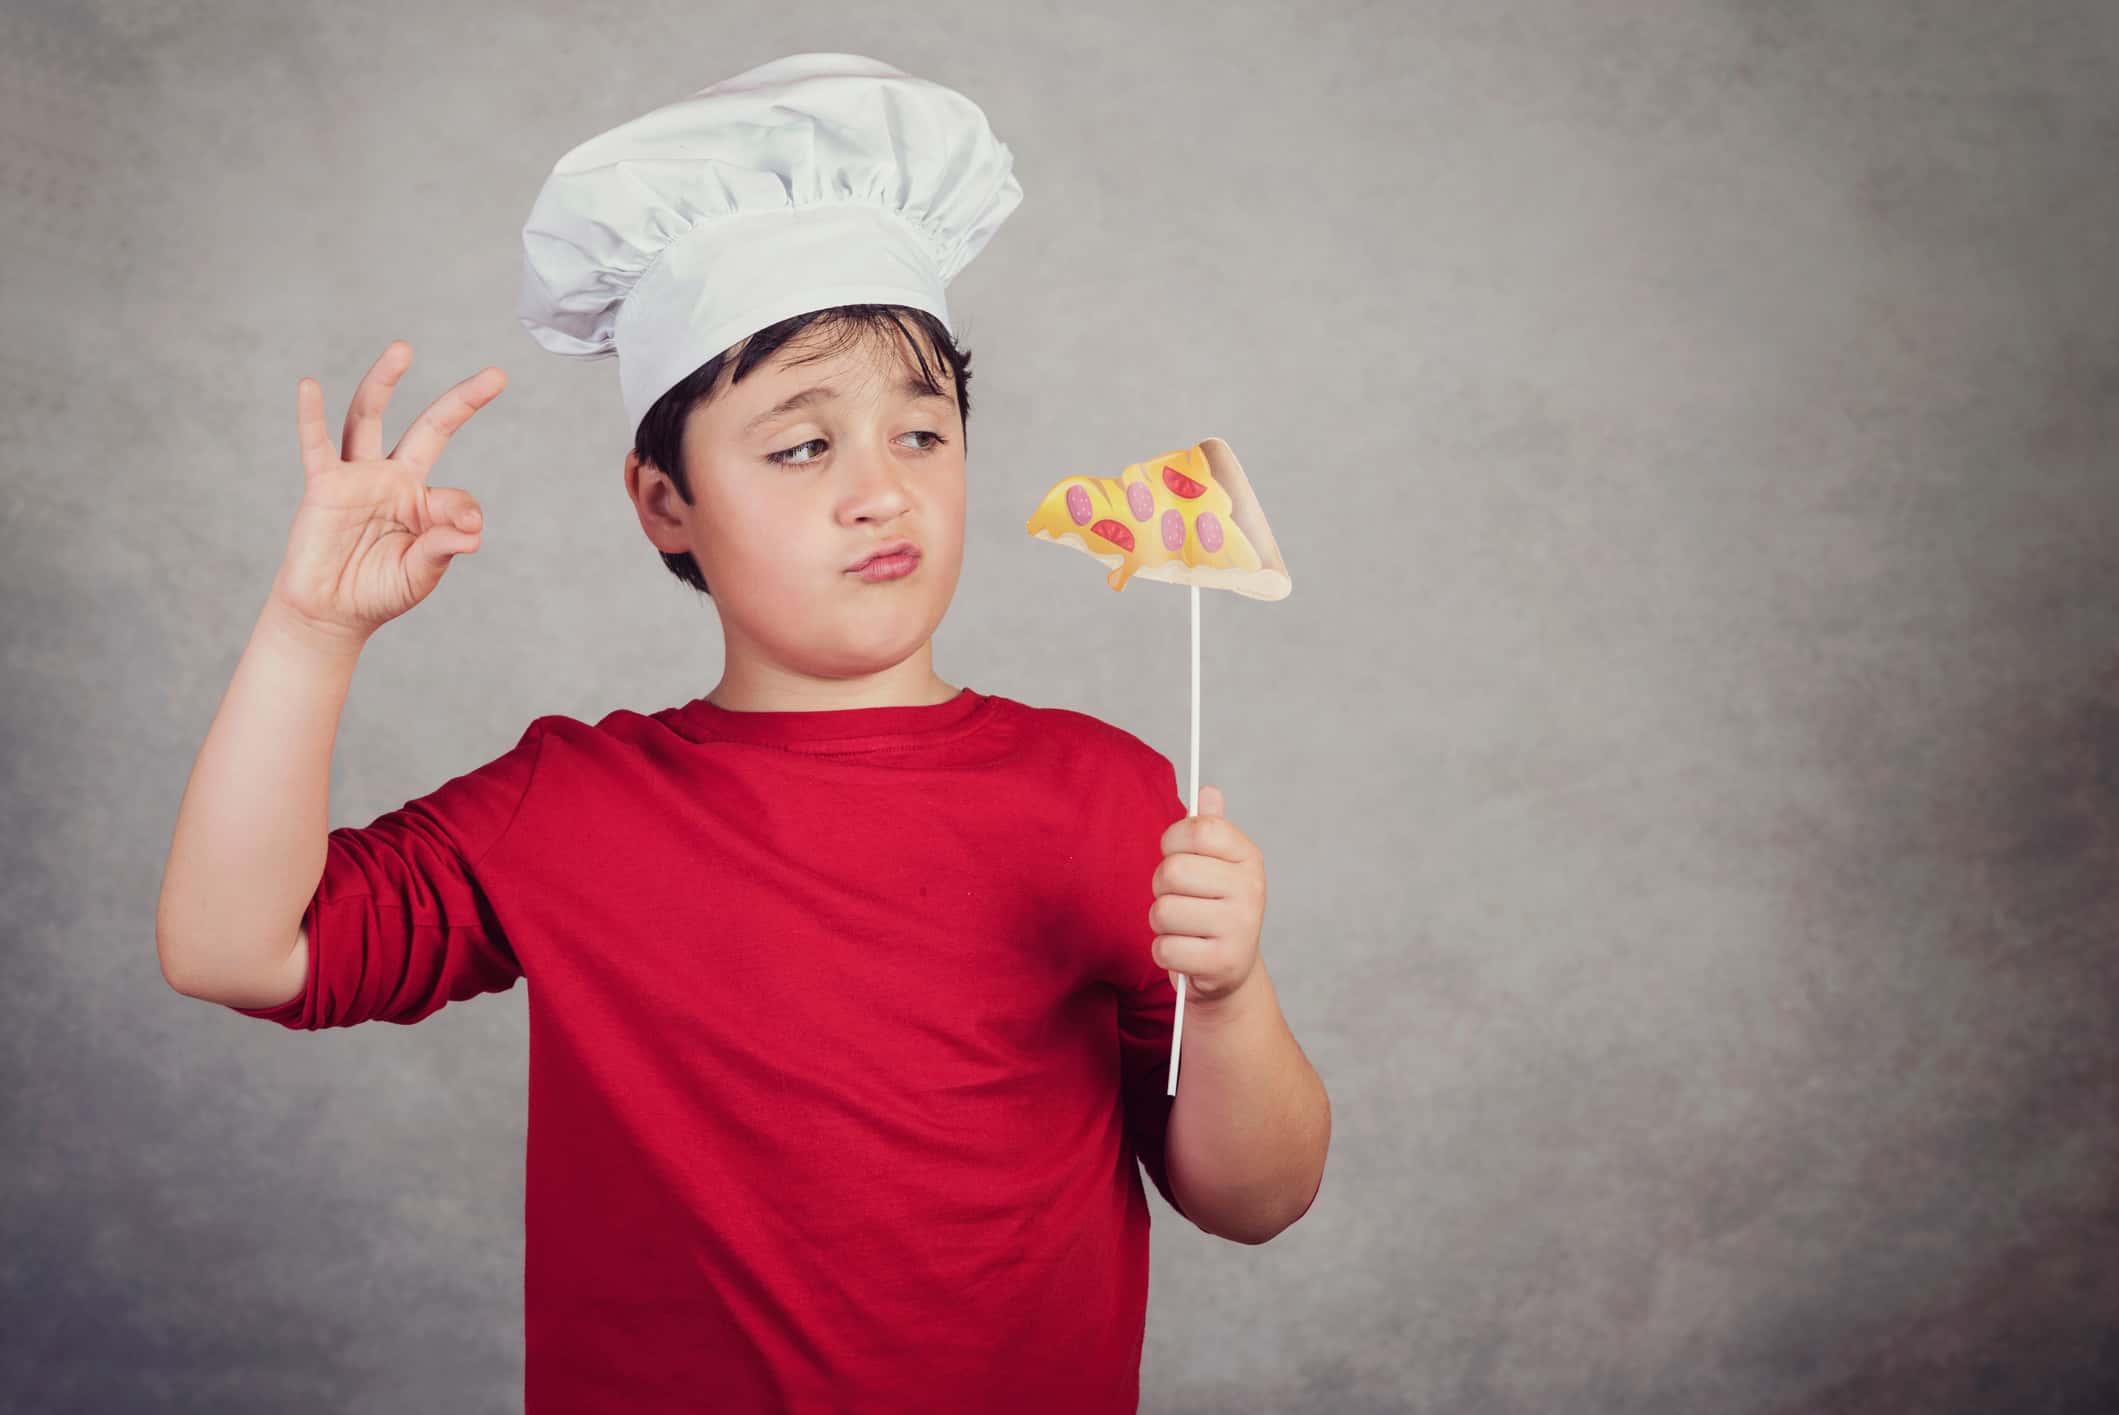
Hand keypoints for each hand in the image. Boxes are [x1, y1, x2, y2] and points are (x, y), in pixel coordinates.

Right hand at [269, 341, 504, 646]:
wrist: (331, 613)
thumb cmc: (379, 591)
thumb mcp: (421, 573)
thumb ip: (442, 547)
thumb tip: (473, 530)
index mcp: (424, 501)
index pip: (456, 495)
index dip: (464, 514)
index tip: (468, 532)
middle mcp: (393, 479)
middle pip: (430, 428)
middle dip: (462, 402)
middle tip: (496, 374)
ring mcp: (358, 478)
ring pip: (369, 418)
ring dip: (384, 383)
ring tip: (403, 350)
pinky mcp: (324, 487)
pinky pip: (317, 446)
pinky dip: (311, 417)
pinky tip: (309, 387)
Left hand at [1149, 784, 1266, 1009]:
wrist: (1230, 969)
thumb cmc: (1214, 908)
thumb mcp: (1217, 865)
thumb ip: (1211, 829)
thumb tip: (1208, 790)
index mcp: (1249, 857)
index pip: (1197, 830)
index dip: (1172, 841)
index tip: (1175, 854)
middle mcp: (1251, 889)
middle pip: (1172, 872)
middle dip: (1161, 888)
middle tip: (1178, 898)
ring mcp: (1240, 927)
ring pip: (1163, 912)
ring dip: (1161, 923)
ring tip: (1182, 927)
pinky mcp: (1222, 963)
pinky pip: (1164, 948)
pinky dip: (1164, 952)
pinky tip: (1184, 952)